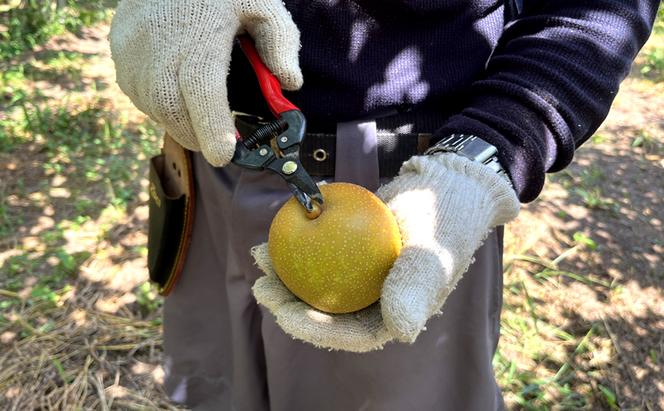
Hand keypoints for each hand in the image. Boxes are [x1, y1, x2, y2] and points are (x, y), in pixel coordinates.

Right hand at [109, 0, 302, 166]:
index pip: (203, 93)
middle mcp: (159, 50)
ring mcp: (133, 53)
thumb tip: (290, 83)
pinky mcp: (120, 52)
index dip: (213, 129)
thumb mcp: (261, 4)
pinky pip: (139, 92)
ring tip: (200, 113)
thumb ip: (280, 42)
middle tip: (220, 144)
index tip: (224, 155)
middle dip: (198, 136)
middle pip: (175, 112)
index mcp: (199, 39)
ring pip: (155, 108)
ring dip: (179, 119)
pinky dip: (160, 103)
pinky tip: (177, 90)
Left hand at [252, 154, 519, 351]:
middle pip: (327, 311)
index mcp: (395, 314)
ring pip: (318, 282)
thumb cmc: (445, 218)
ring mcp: (362, 275)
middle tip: (262, 287)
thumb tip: (401, 332)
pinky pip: (319, 254)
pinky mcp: (351, 250)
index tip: (285, 313)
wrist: (445, 182)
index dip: (314, 330)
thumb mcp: (432, 252)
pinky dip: (298, 246)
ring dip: (287, 275)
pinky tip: (273, 237)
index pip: (351, 333)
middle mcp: (376, 300)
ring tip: (260, 259)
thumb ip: (416, 288)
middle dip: (289, 305)